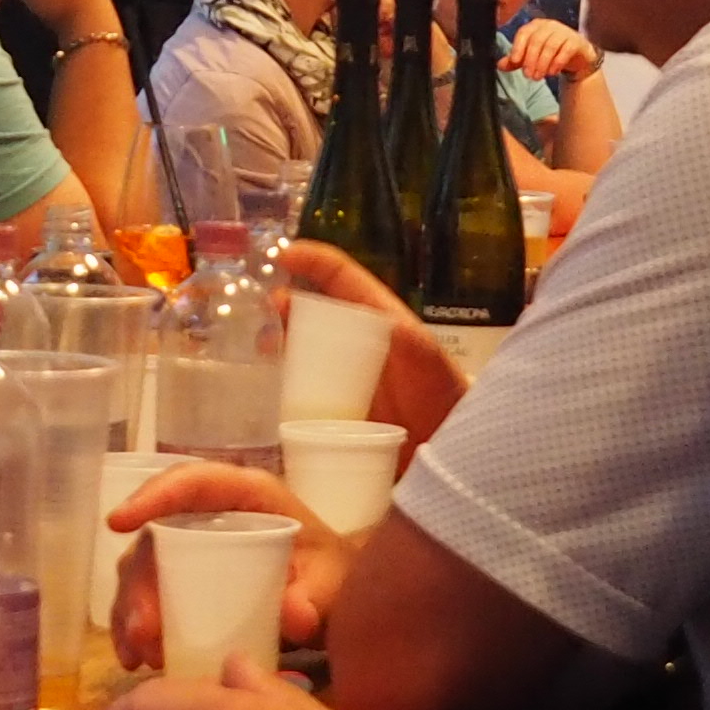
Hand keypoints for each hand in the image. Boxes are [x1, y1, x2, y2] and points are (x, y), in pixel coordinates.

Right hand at [101, 459, 355, 663]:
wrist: (335, 595)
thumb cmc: (331, 572)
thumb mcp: (332, 582)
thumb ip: (317, 597)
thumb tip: (295, 616)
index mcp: (246, 496)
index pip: (192, 482)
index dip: (152, 496)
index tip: (118, 523)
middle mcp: (208, 515)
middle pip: (157, 536)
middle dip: (138, 582)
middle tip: (141, 630)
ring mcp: (190, 547)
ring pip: (141, 568)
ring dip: (130, 610)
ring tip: (137, 654)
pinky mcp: (182, 580)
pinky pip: (146, 598)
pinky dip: (134, 627)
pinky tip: (135, 659)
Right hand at [275, 243, 464, 440]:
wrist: (447, 454)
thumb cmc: (445, 399)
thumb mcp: (430, 365)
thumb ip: (413, 346)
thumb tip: (390, 326)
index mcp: (380, 320)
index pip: (343, 279)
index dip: (314, 261)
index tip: (283, 255)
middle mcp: (358, 344)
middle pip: (315, 313)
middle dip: (286, 305)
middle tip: (264, 313)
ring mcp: (346, 377)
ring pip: (304, 350)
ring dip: (280, 343)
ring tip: (261, 350)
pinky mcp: (336, 409)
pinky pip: (302, 389)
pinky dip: (282, 384)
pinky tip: (268, 392)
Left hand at [505, 18, 601, 87]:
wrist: (576, 57)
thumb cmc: (550, 54)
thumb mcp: (531, 57)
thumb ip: (516, 60)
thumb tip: (500, 65)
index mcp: (535, 26)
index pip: (524, 33)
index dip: (518, 47)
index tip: (514, 61)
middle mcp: (549, 25)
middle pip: (536, 40)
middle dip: (530, 60)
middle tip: (528, 76)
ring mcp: (564, 32)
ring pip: (550, 46)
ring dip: (542, 64)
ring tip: (538, 77)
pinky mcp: (576, 41)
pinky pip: (566, 50)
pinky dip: (557, 63)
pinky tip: (552, 73)